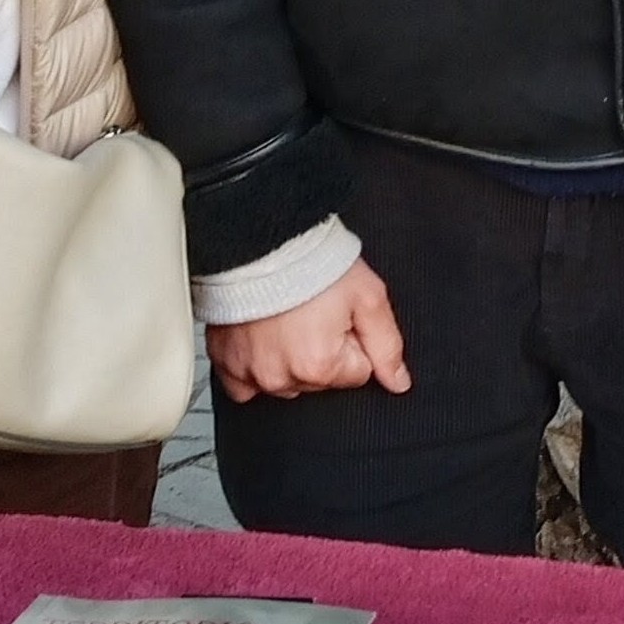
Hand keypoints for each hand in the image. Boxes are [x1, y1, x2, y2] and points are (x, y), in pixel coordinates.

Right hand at [210, 258, 411, 401]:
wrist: (261, 238)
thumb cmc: (313, 261)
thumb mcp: (368, 297)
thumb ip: (387, 346)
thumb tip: (399, 383)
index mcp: (319, 365)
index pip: (357, 372)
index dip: (354, 340)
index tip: (339, 314)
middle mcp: (281, 376)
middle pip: (321, 380)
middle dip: (323, 350)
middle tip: (312, 313)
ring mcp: (249, 371)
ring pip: (286, 382)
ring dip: (289, 360)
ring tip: (285, 320)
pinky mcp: (224, 361)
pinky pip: (244, 386)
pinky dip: (254, 368)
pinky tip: (261, 341)